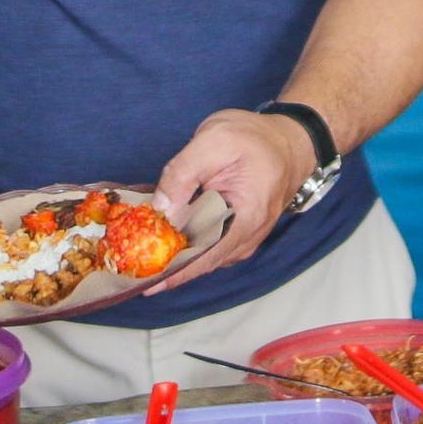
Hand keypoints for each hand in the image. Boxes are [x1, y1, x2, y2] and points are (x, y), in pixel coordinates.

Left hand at [149, 106, 317, 292]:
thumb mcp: (214, 141)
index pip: (206, 256)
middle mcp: (248, 236)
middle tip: (133, 268)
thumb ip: (182, 173)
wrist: (289, 141)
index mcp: (246, 217)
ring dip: (177, 257)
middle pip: (204, 262)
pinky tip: (166, 240)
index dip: (175, 272)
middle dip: (169, 267)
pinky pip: (211, 246)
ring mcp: (245, 237)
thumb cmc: (254, 138)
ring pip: (206, 257)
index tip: (146, 284)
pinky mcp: (238, 232)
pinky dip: (188, 246)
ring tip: (143, 256)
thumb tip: (161, 209)